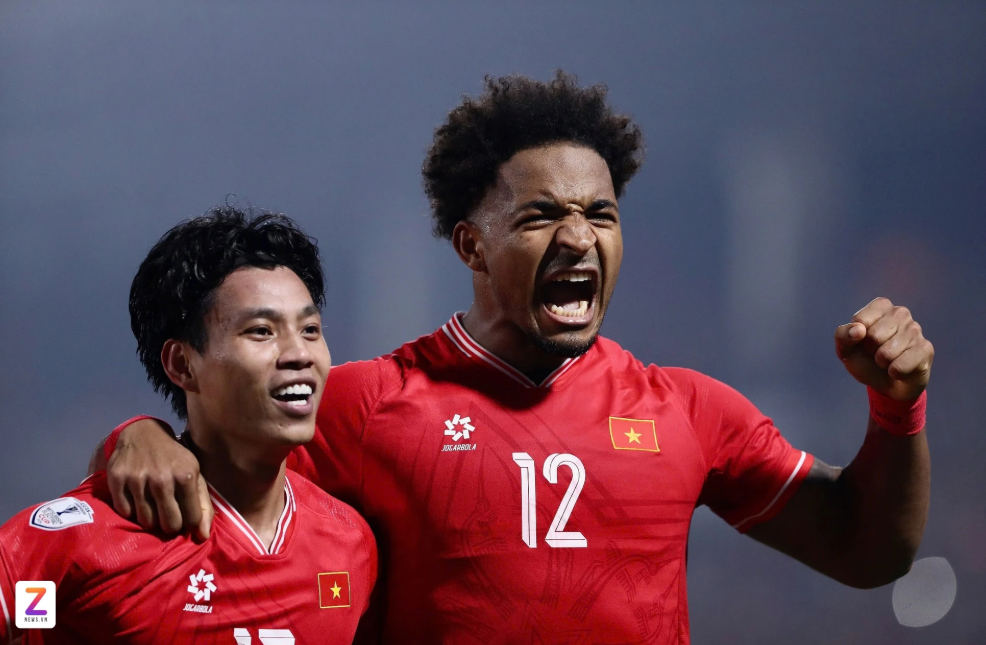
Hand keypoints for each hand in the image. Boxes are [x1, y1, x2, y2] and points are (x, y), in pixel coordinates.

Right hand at [106, 418, 212, 539]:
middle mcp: (162, 478)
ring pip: (146, 522)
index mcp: (186, 476)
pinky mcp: (117, 479)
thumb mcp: (194, 475)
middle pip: (169, 525)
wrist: (143, 434)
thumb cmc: (174, 459)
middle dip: (170, 526)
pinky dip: (131, 511)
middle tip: (168, 517)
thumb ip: (203, 505)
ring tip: (153, 507)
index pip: (191, 519)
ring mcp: (138, 479)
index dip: (189, 523)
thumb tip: (203, 536)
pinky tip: (136, 499)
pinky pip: (125, 512)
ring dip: (150, 520)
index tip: (185, 517)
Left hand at [834, 297, 933, 401]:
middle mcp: (900, 313)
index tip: (861, 341)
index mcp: (880, 306)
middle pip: (874, 336)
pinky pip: (900, 366)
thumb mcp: (846, 349)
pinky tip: (899, 370)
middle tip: (875, 353)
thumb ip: (843, 335)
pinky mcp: (926, 349)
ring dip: (882, 363)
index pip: (860, 320)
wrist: (888, 384)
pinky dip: (894, 372)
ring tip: (887, 361)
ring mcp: (916, 330)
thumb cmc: (865, 360)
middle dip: (870, 351)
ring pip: (887, 353)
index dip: (855, 338)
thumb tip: (858, 330)